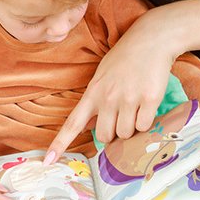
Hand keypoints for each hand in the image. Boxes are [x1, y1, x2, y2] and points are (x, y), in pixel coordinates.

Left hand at [45, 12, 175, 162]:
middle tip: (121, 116)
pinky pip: (144, 126)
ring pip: (125, 134)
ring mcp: (129, 99)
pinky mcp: (149, 99)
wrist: (151, 39)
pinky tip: (146, 104)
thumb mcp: (101, 76)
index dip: (59, 144)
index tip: (47, 160)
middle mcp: (108, 97)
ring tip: (134, 106)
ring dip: (130, 127)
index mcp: (93, 92)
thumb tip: (89, 127)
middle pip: (105, 137)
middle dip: (113, 133)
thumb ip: (95, 101)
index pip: (72, 123)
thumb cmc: (125, 58)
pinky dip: (145, 121)